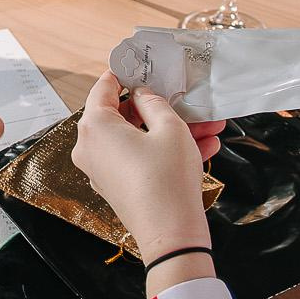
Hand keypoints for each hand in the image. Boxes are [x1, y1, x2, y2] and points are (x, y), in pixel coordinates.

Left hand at [71, 72, 217, 263]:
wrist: (171, 235)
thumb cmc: (166, 180)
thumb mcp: (169, 129)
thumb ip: (154, 103)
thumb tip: (143, 95)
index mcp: (94, 126)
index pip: (103, 87)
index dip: (123, 73)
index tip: (136, 64)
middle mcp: (90, 147)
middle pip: (123, 115)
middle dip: (160, 108)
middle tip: (185, 100)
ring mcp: (101, 169)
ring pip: (137, 138)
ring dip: (172, 130)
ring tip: (209, 126)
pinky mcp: (116, 185)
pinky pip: (139, 158)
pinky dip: (164, 150)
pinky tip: (203, 146)